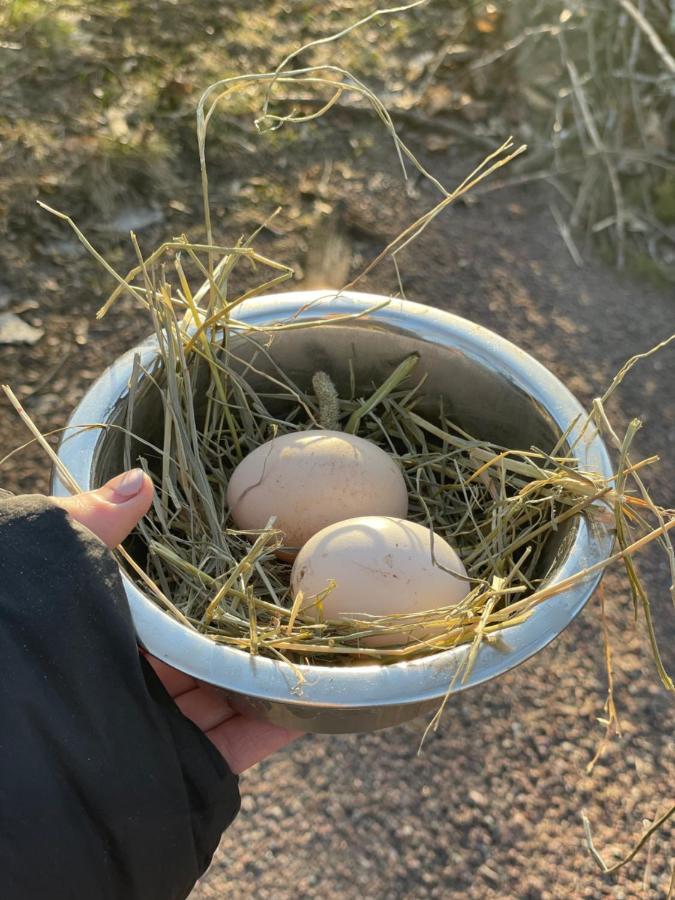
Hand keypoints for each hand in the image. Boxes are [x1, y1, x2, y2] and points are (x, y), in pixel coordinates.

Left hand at [52, 469, 300, 773]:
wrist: (18, 758)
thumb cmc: (33, 646)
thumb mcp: (60, 573)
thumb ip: (93, 524)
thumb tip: (141, 479)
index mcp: (113, 632)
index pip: (175, 604)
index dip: (214, 584)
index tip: (257, 560)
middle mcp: (141, 677)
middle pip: (209, 649)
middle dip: (252, 629)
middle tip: (299, 600)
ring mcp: (165, 724)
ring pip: (231, 693)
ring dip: (273, 673)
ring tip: (319, 643)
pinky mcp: (184, 766)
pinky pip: (237, 745)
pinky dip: (276, 725)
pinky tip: (313, 701)